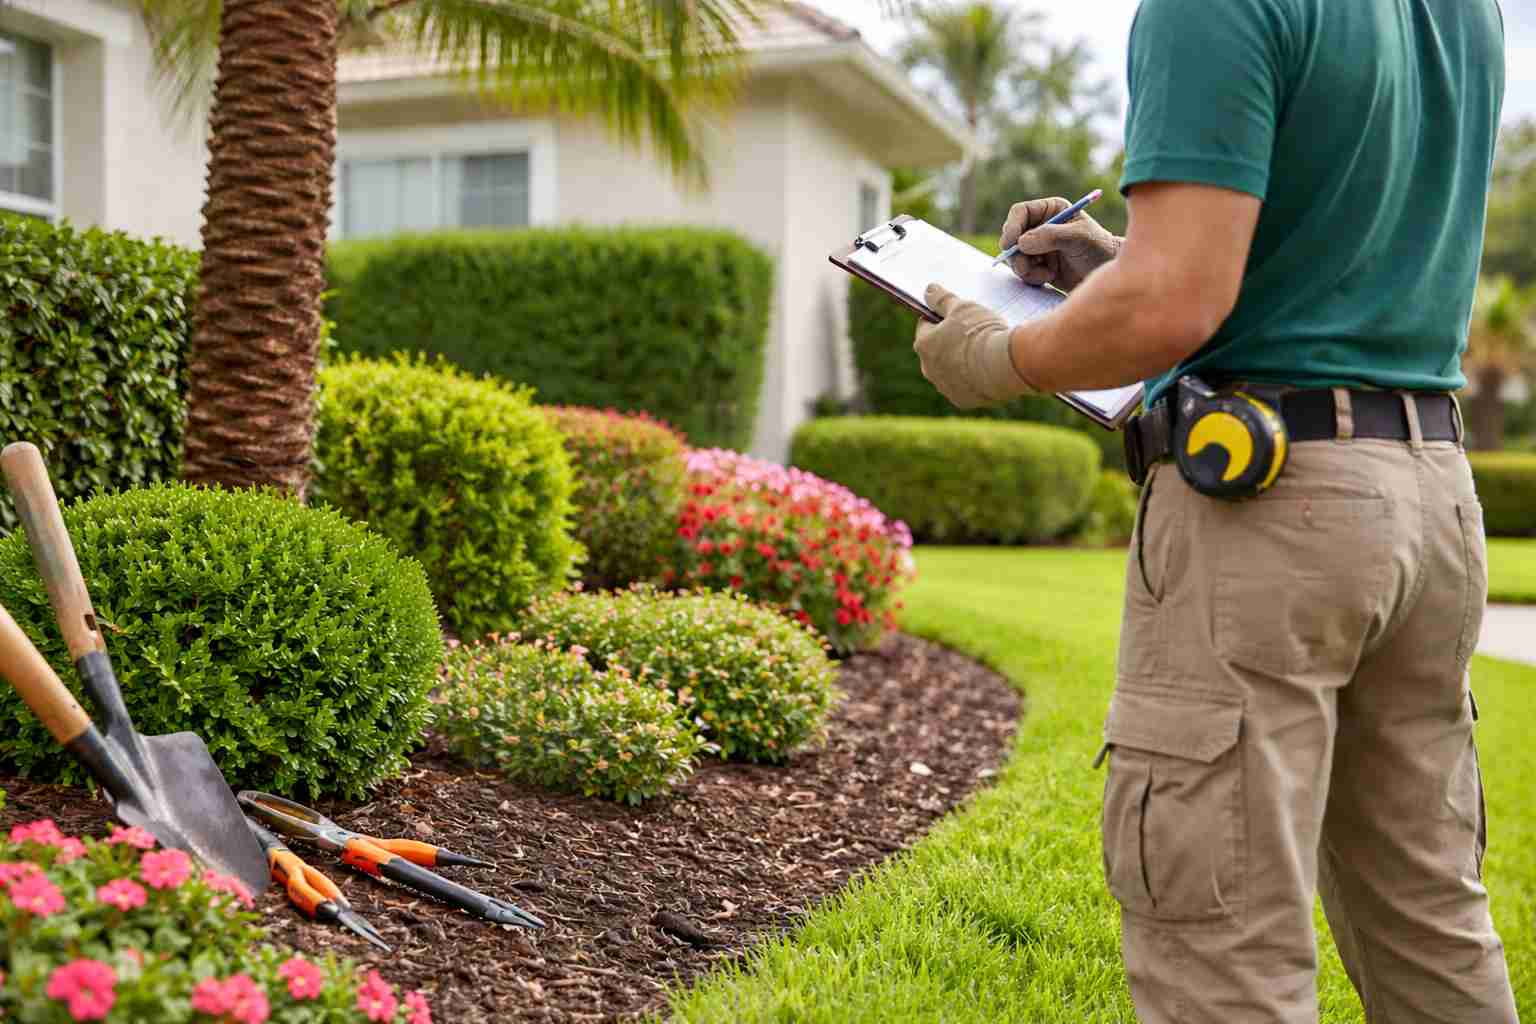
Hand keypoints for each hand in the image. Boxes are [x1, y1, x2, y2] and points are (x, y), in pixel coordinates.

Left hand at [913, 285, 1035, 409]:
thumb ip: (942, 299)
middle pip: (937, 351)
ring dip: (961, 362)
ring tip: (984, 352)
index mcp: (924, 344)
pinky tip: (988, 370)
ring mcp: (944, 387)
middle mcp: (928, 369)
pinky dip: (974, 380)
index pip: (926, 325)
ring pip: (950, 371)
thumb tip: (928, 290)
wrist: (1003, 366)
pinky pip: (965, 387)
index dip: (941, 319)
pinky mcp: (962, 401)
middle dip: (950, 342)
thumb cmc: (980, 332)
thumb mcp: (962, 307)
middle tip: (973, 334)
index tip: (956, 316)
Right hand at [1000, 196, 1119, 290]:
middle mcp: (1041, 226)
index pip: (1020, 212)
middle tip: (1026, 267)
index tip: (1012, 244)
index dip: (1012, 226)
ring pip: (1014, 256)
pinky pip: (1021, 271)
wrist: (1107, 275)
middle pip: (1011, 236)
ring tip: (1047, 274)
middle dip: (1016, 254)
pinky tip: (1049, 277)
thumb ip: (1051, 236)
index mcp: (1051, 210)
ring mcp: (1037, 247)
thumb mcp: (1079, 238)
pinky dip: (1031, 277)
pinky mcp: (1037, 265)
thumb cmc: (1099, 249)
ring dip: (1025, 268)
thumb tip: (1021, 243)